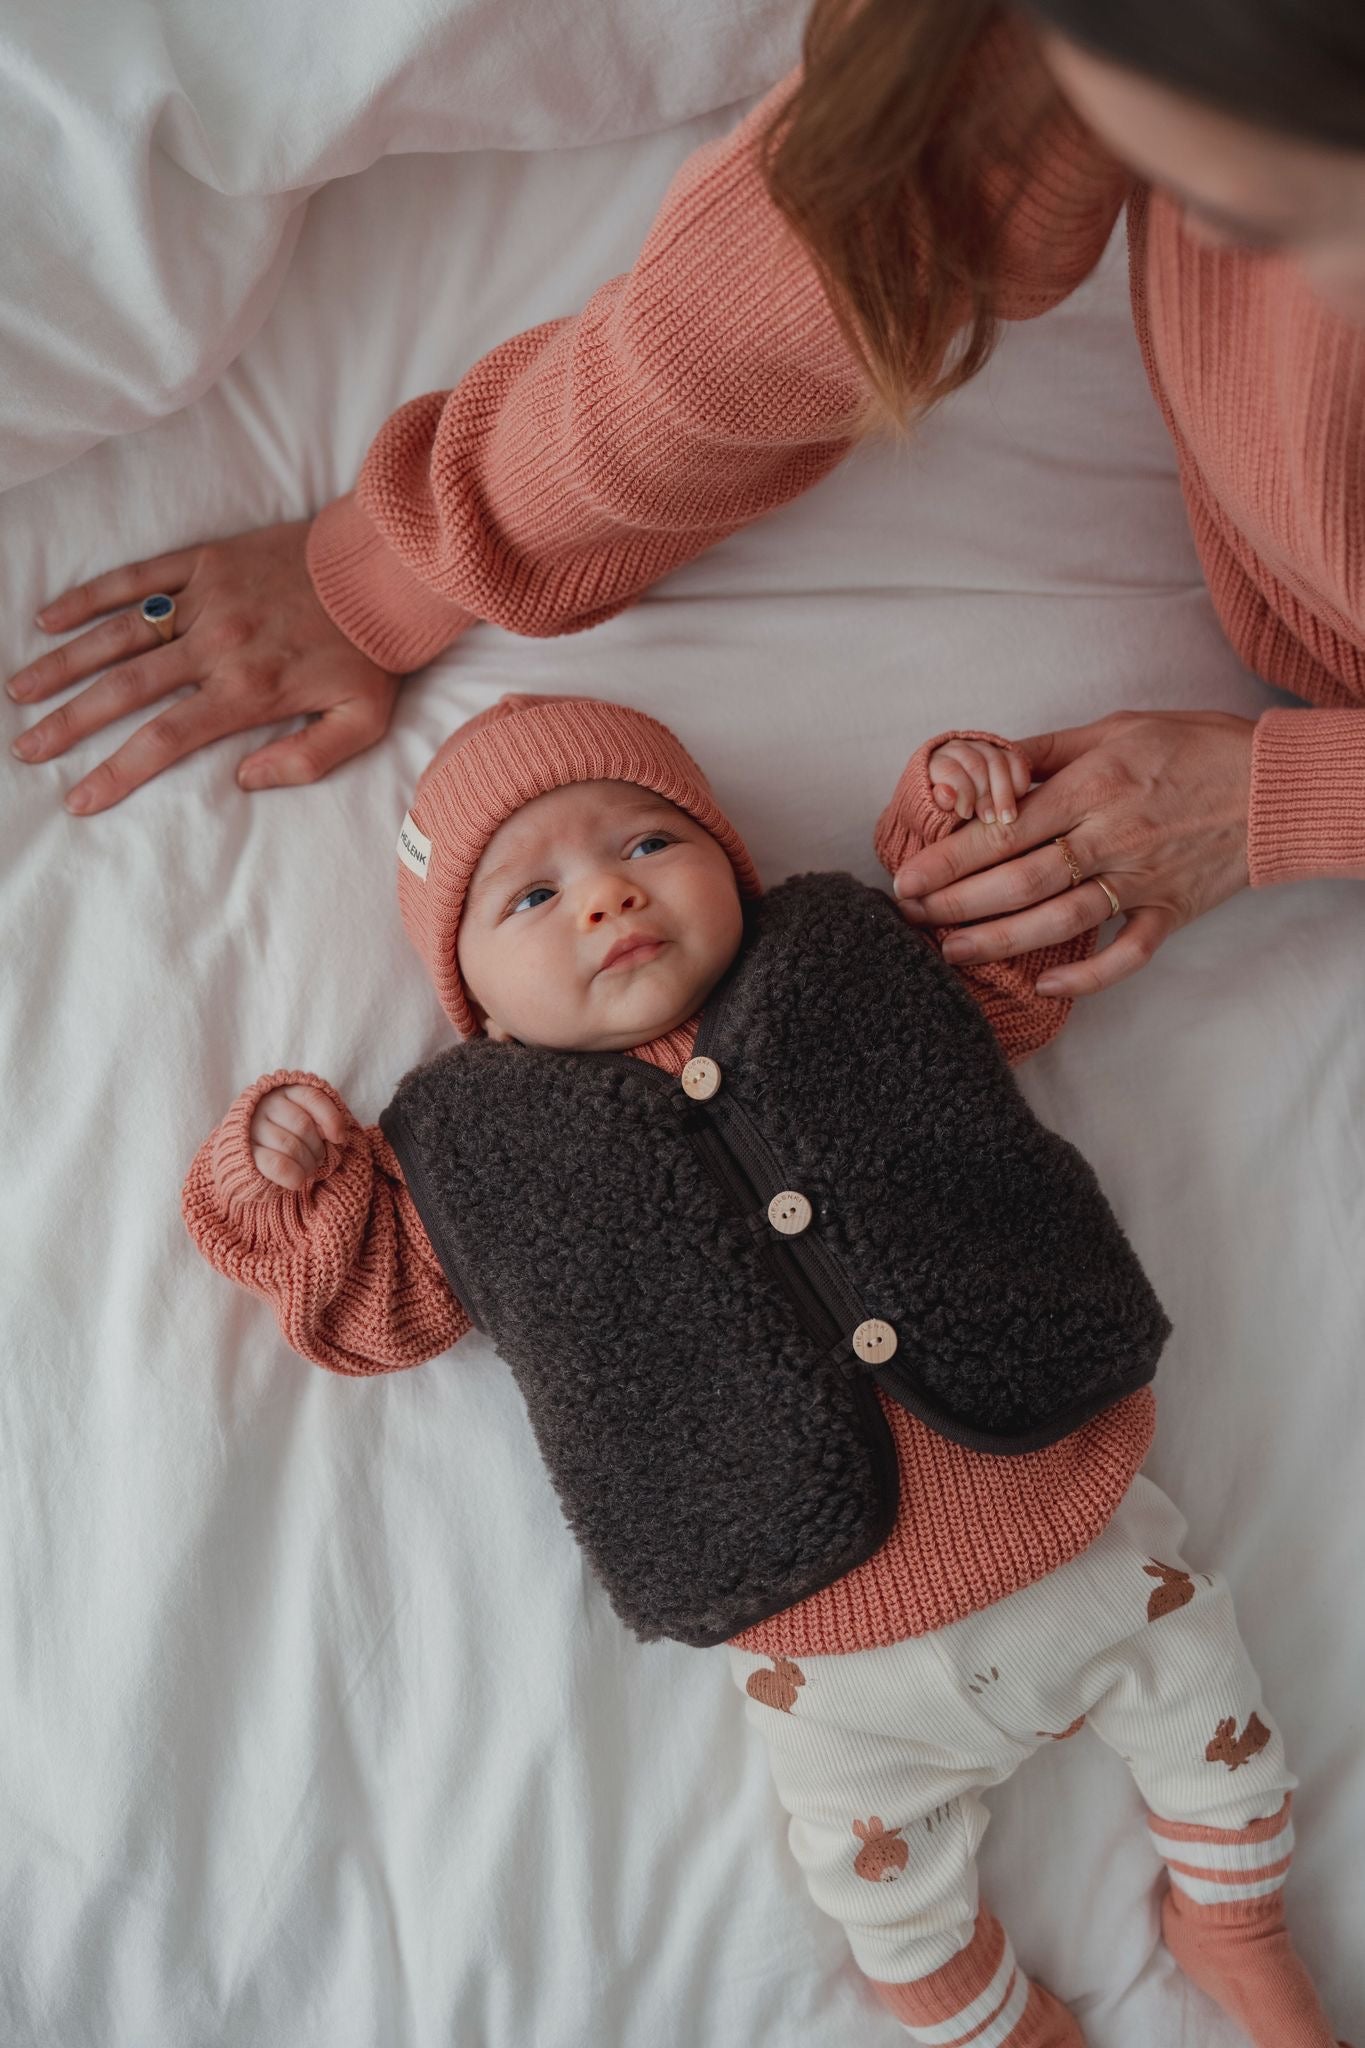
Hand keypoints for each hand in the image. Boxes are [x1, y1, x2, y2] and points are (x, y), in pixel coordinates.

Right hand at [7, 520, 399, 813]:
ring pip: (117, 635)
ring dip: (63, 665)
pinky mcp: (206, 561)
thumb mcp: (362, 724)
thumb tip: (242, 781)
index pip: (164, 739)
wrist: (389, 570)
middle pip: (124, 691)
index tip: (79, 799)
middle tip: (26, 749)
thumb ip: (305, 761)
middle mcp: (216, 647)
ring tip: (20, 691)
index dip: (116, 772)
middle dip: (69, 724)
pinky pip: (136, 578)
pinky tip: (50, 618)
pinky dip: (90, 597)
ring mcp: (206, 599)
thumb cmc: (375, 653)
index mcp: (248, 692)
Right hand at [247, 1084, 350, 1191]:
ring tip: (308, 1170)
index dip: (331, 1118)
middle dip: (317, 1149)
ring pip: (291, 1146)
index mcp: (283, 1092)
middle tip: (318, 1160)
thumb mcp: (304, 1120)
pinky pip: (276, 1164)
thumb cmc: (285, 1135)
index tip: (339, 1138)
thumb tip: (337, 1135)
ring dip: (307, 1164)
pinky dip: (293, 1175)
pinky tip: (297, 1181)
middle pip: (303, 1125)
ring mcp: (252, 1128)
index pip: (313, 1098)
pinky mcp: (245, 1153)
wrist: (248, 1157)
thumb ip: (320, 1120)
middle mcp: (265, 1105)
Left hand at [896, 710, 1256, 998]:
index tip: (908, 877)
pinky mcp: (1171, 910)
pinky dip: (1088, 975)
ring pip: (1060, 918)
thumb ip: (1045, 751)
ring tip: (953, 952)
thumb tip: (985, 766)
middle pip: (1020, 879)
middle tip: (913, 918)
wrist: (1276, 785)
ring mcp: (1142, 879)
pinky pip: (1128, 954)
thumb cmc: (1191, 747)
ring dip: (1001, 941)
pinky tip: (1046, 984)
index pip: (1005, 829)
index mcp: (1092, 785)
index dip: (950, 857)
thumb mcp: (1113, 728)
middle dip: (958, 903)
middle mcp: (1112, 835)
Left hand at [928, 738, 1030, 824]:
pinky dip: (1019, 780)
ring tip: (1006, 817)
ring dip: (1004, 791)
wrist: (958, 803)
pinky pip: (1015, 760)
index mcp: (936, 762)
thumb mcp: (936, 812)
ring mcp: (981, 748)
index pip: (950, 771)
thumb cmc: (943, 811)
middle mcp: (958, 749)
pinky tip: (1018, 799)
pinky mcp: (1002, 752)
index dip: (961, 793)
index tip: (967, 814)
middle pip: (976, 765)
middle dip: (985, 795)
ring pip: (997, 761)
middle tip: (990, 819)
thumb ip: (941, 804)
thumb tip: (947, 794)